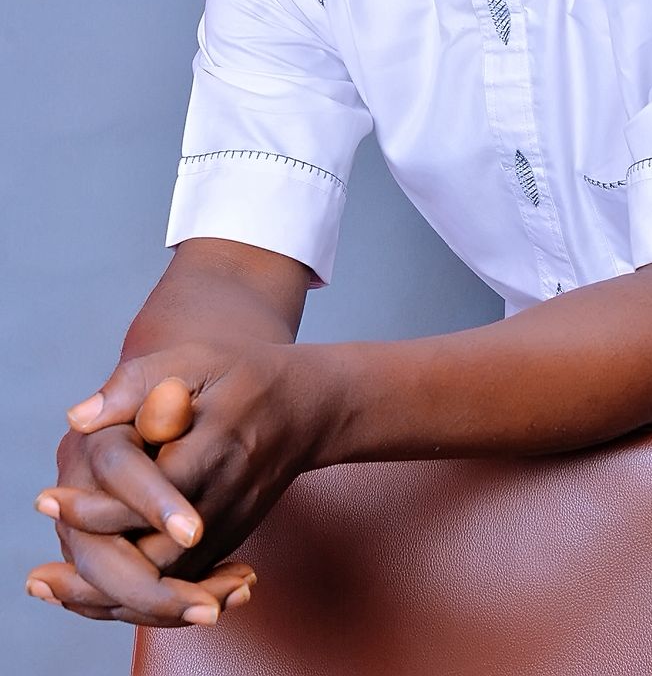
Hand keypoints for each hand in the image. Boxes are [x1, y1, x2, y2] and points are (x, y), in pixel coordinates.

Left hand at [28, 340, 324, 624]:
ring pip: (171, 582)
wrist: (308, 406)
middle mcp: (226, 495)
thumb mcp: (195, 358)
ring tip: (59, 581)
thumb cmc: (244, 373)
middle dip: (98, 568)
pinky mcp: (232, 539)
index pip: (152, 495)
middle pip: (159, 557)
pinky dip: (141, 593)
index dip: (97, 507)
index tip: (48, 499)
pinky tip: (99, 582)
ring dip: (114, 590)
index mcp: (216, 446)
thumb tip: (79, 418)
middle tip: (43, 570)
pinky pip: (185, 584)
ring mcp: (232, 523)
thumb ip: (136, 383)